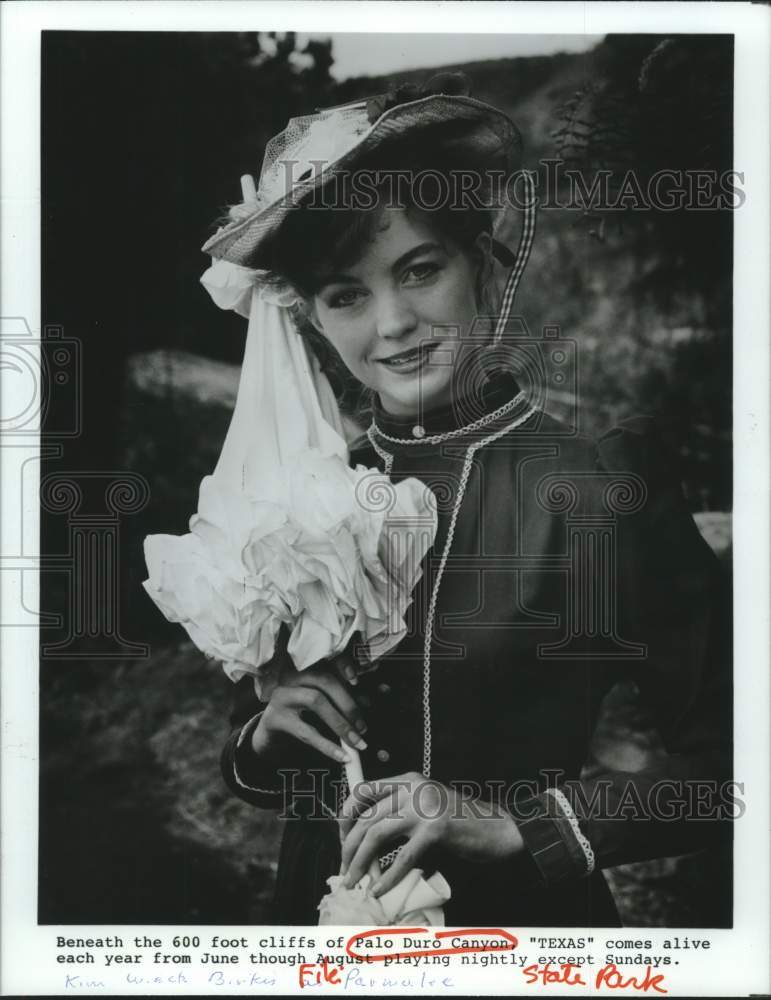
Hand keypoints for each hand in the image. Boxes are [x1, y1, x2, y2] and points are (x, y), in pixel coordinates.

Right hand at [251, 644, 366, 763]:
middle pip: (324, 680)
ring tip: (356, 741)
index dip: (342, 664)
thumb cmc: (299, 717)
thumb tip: (367, 703)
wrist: (269, 736)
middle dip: (348, 703)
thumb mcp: (321, 706)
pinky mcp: (275, 718)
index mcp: (305, 668)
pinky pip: (306, 731)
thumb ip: (341, 700)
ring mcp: (281, 695)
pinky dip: (327, 745)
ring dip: (340, 722)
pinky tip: (342, 756)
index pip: (326, 659)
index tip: (357, 680)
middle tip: (363, 727)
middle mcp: (292, 676)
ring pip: (315, 700)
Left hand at [339, 771, 523, 896]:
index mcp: (409, 780)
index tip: (342, 838)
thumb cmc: (461, 823)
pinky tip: (379, 889)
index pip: (364, 789)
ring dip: (360, 861)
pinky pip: (403, 857)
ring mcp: (425, 807)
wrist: (499, 829)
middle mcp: (414, 788)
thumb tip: (364, 840)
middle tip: (344, 867)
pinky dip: (387, 876)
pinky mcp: (436, 830)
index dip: (346, 814)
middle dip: (349, 845)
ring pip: (377, 833)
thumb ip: (400, 813)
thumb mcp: (426, 807)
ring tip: (353, 880)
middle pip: (367, 816)